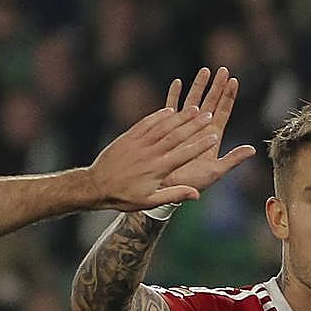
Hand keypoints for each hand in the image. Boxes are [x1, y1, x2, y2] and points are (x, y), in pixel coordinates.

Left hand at [87, 106, 217, 211]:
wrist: (96, 186)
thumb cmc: (123, 197)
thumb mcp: (149, 201)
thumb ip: (174, 195)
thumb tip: (196, 194)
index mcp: (158, 170)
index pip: (183, 155)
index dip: (199, 145)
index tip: (214, 136)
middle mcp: (150, 153)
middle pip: (176, 136)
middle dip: (194, 125)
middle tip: (209, 115)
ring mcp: (139, 143)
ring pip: (163, 126)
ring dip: (180, 117)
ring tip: (195, 108)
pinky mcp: (129, 137)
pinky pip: (146, 123)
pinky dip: (159, 115)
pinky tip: (170, 109)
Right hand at [162, 66, 256, 191]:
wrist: (169, 189)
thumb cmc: (193, 183)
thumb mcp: (215, 172)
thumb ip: (233, 159)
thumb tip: (252, 149)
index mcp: (211, 138)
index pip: (223, 112)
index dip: (229, 97)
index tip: (234, 81)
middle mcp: (199, 130)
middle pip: (210, 103)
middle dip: (217, 86)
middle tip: (223, 70)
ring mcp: (184, 128)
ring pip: (193, 101)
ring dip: (198, 86)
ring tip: (205, 70)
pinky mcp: (169, 130)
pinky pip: (171, 109)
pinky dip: (174, 95)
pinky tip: (178, 83)